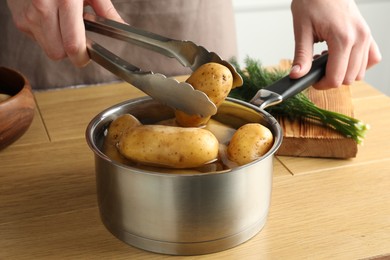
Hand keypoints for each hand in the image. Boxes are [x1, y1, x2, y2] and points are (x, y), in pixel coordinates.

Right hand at [7, 0, 122, 66]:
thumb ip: (105, 10)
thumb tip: (122, 26)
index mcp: (65, 1)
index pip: (73, 45)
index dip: (82, 57)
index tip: (87, 56)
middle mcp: (43, 9)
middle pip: (57, 53)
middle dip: (69, 51)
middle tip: (77, 38)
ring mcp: (27, 15)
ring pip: (47, 48)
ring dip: (57, 43)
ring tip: (64, 23)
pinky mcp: (19, 19)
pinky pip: (36, 38)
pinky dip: (46, 34)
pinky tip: (51, 18)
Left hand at [289, 0, 381, 88]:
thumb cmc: (313, 1)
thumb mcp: (302, 29)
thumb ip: (301, 56)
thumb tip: (297, 75)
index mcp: (343, 38)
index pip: (337, 77)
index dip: (322, 84)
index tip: (312, 80)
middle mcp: (359, 38)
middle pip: (349, 78)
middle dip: (331, 79)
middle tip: (316, 69)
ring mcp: (366, 36)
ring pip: (360, 72)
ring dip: (344, 72)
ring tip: (328, 60)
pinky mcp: (368, 34)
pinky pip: (371, 58)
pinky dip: (358, 64)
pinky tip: (342, 58)